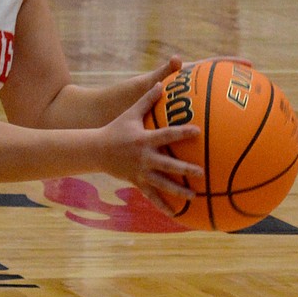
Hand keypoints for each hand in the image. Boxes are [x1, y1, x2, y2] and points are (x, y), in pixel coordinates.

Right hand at [99, 81, 202, 216]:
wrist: (96, 150)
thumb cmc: (116, 129)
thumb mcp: (130, 113)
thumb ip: (147, 99)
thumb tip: (162, 83)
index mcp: (144, 140)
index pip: (166, 136)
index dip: (181, 133)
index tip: (197, 131)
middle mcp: (144, 158)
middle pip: (167, 165)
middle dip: (184, 170)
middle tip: (201, 172)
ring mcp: (141, 172)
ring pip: (162, 184)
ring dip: (178, 191)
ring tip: (194, 196)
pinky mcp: (137, 181)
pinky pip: (151, 195)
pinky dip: (162, 205)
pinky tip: (175, 213)